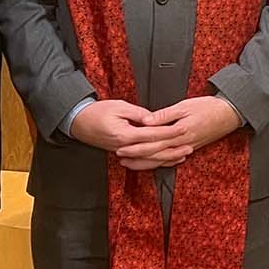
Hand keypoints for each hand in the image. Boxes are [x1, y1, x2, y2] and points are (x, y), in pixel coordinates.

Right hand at [69, 98, 186, 168]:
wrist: (78, 122)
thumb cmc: (97, 112)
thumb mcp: (119, 107)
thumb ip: (138, 113)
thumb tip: (154, 118)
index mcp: (125, 135)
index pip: (152, 135)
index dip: (170, 132)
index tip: (184, 127)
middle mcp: (125, 147)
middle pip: (153, 151)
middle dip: (173, 148)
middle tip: (190, 144)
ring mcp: (123, 152)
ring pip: (149, 160)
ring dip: (167, 158)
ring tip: (184, 154)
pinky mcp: (123, 153)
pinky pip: (142, 161)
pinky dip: (156, 161)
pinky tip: (167, 160)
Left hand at [126, 97, 243, 168]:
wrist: (229, 114)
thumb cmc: (209, 107)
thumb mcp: (185, 105)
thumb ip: (164, 115)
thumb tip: (146, 121)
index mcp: (178, 132)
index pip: (152, 142)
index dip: (135, 145)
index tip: (121, 145)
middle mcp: (181, 144)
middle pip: (154, 154)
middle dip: (135, 156)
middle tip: (119, 156)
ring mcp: (186, 148)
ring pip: (162, 160)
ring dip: (145, 163)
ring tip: (130, 163)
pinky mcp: (190, 148)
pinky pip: (171, 160)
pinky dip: (160, 163)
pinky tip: (152, 164)